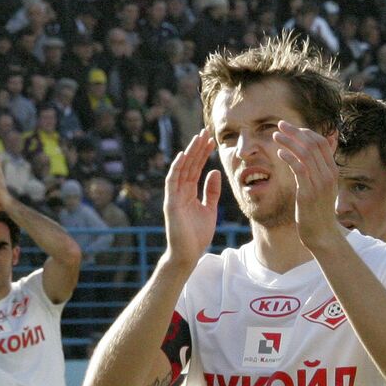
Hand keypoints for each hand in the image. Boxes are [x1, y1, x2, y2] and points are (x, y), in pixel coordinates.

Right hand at [162, 131, 220, 269]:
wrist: (188, 254)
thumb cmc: (197, 235)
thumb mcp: (210, 209)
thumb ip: (211, 191)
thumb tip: (215, 171)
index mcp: (189, 192)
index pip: (196, 168)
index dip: (203, 154)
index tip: (212, 141)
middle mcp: (180, 191)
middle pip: (189, 165)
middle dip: (197, 148)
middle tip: (206, 132)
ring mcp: (174, 196)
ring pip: (181, 169)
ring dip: (189, 153)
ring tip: (198, 138)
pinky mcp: (170, 203)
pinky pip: (172, 182)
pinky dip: (176, 168)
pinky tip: (182, 156)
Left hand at [273, 122, 341, 248]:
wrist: (322, 234)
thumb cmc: (319, 211)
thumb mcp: (323, 188)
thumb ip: (318, 171)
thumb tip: (310, 158)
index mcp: (333, 171)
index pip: (321, 143)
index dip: (305, 132)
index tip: (292, 129)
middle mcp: (329, 175)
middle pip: (312, 144)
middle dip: (294, 131)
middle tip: (280, 125)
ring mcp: (320, 183)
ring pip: (305, 153)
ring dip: (288, 141)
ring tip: (275, 136)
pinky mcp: (308, 192)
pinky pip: (299, 168)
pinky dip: (289, 157)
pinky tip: (279, 153)